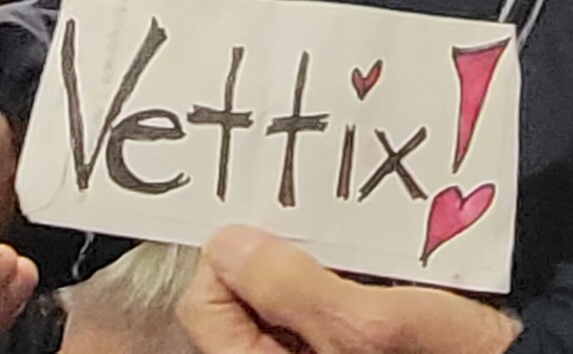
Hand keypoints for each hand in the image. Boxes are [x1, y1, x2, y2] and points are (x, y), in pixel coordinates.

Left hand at [179, 227, 519, 353]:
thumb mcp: (367, 324)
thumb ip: (291, 286)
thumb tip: (227, 243)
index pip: (205, 307)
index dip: (229, 263)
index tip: (268, 233)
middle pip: (236, 299)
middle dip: (268, 258)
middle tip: (307, 231)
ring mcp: (314, 352)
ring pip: (276, 294)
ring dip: (302, 261)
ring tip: (340, 246)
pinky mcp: (344, 339)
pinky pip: (313, 299)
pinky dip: (329, 272)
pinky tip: (360, 259)